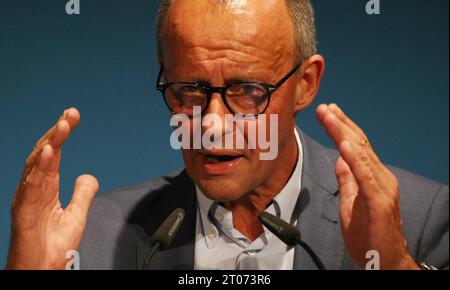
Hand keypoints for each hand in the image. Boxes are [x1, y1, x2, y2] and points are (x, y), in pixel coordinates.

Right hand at [6, 108, 98, 269]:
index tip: (73, 115)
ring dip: (50, 144)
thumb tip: (88, 175)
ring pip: (37, 165)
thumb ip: (83, 193)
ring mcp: (28, 198)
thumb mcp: (77, 214)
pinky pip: (31, 186)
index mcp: (47, 186)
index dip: (63, 133)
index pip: (55, 153)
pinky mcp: (24, 212)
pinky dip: (39, 169)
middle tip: (71, 114)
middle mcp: (35, 187)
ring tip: (62, 126)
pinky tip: (50, 153)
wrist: (42, 269)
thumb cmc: (53, 245)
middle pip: (45, 153)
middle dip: (57, 132)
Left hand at [316, 104, 418, 269]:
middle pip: (359, 144)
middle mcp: (380, 177)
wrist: (385, 261)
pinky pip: (365, 177)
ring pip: (361, 154)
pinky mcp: (379, 202)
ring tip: (330, 116)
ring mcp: (381, 188)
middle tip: (324, 107)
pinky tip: (344, 145)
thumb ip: (348, 179)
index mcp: (372, 177)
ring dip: (343, 133)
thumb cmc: (370, 234)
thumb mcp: (352, 202)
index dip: (342, 128)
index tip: (328, 112)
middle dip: (340, 124)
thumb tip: (339, 159)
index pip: (357, 146)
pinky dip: (355, 159)